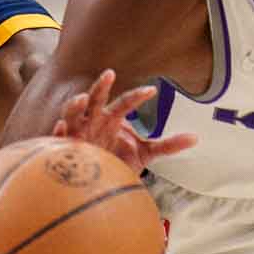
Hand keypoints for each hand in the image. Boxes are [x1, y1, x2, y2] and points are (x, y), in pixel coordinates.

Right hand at [52, 69, 195, 173]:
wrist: (95, 180)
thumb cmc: (116, 160)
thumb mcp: (145, 153)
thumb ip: (167, 145)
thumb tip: (195, 138)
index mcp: (112, 119)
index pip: (126, 102)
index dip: (137, 96)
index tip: (152, 90)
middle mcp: (93, 121)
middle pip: (97, 99)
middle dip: (101, 86)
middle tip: (110, 73)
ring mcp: (77, 133)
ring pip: (72, 113)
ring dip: (75, 104)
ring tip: (82, 98)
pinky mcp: (64, 148)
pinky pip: (58, 139)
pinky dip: (58, 133)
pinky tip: (59, 128)